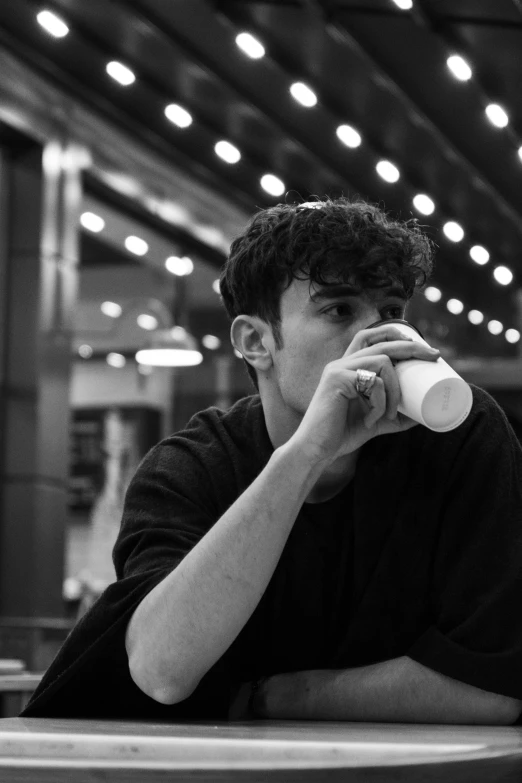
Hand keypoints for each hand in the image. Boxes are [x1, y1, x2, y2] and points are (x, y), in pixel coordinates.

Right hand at [290, 323, 439, 465]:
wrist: (316, 450)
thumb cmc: (341, 435)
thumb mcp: (375, 422)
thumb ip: (394, 417)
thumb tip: (423, 417)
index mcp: (349, 367)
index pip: (371, 336)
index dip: (397, 334)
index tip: (422, 347)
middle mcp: (342, 363)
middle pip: (382, 342)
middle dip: (411, 346)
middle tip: (434, 356)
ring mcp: (338, 370)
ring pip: (382, 362)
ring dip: (395, 389)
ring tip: (390, 415)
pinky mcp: (336, 380)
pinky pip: (372, 383)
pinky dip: (380, 403)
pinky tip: (371, 419)